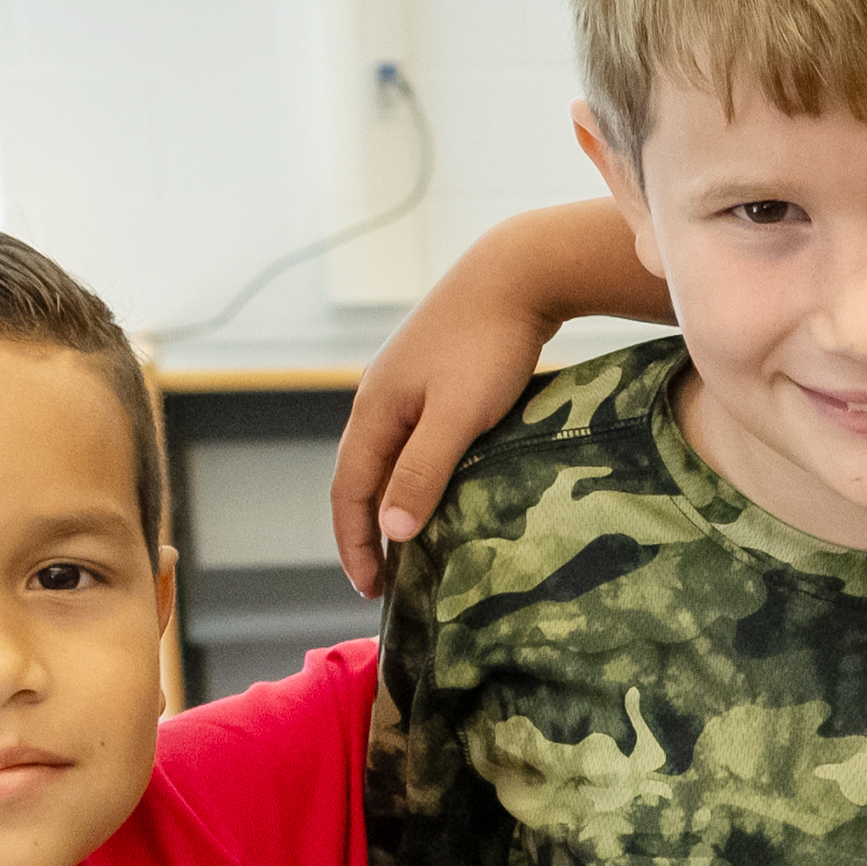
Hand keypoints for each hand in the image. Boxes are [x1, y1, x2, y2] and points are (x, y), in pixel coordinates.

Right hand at [331, 201, 656, 591]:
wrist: (518, 273)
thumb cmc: (489, 345)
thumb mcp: (455, 416)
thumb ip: (422, 472)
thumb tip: (391, 533)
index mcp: (373, 411)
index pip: (348, 493)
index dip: (354, 545)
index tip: (371, 592)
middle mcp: (379, 399)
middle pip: (362, 478)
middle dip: (369, 532)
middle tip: (388, 582)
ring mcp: (405, 386)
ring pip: (389, 459)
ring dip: (394, 504)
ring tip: (414, 547)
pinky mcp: (434, 377)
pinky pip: (414, 440)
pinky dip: (417, 476)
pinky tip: (443, 492)